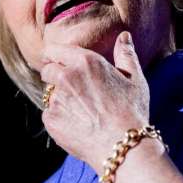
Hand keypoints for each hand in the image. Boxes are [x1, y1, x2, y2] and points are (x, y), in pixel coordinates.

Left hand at [40, 31, 149, 173]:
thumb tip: (124, 36)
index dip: (54, 56)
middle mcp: (66, 76)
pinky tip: (78, 125)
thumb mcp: (135, 80)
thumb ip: (126, 55)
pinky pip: (49, 114)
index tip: (57, 62)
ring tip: (81, 111)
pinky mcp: (51, 120)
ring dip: (59, 98)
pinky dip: (59, 118)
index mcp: (85, 61)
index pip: (54, 50)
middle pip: (47, 70)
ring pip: (49, 93)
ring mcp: (56, 99)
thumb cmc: (132, 112)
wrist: (123, 146)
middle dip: (55, 76)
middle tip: (73, 90)